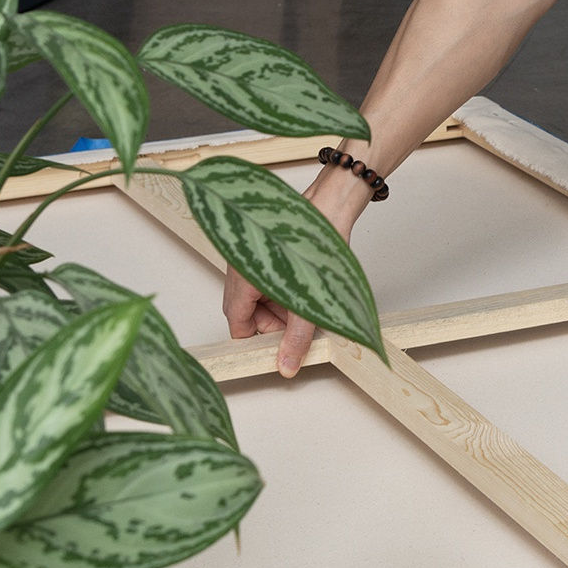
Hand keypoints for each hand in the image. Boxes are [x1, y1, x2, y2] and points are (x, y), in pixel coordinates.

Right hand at [221, 167, 371, 377]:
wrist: (330, 202)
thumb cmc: (313, 240)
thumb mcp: (307, 299)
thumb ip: (296, 336)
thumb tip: (287, 366)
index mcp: (242, 280)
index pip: (238, 324)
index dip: (258, 340)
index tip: (278, 348)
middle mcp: (243, 268)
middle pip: (248, 311)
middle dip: (274, 323)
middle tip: (301, 327)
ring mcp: (256, 257)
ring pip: (261, 294)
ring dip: (283, 306)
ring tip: (309, 305)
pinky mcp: (271, 249)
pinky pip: (272, 278)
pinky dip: (287, 289)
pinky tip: (309, 288)